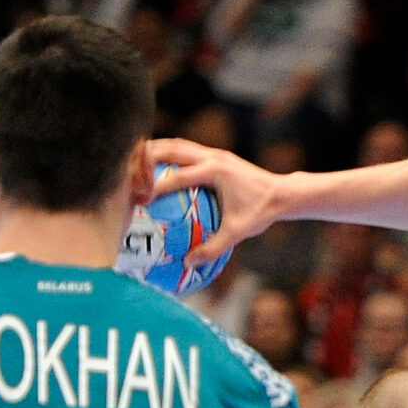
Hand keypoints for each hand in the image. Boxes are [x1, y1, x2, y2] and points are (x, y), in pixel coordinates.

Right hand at [144, 135, 300, 268]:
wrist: (281, 194)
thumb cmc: (260, 212)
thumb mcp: (237, 232)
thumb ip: (213, 248)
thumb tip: (188, 263)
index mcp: (215, 171)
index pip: (178, 176)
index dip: (156, 185)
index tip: (139, 197)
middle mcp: (212, 157)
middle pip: (171, 149)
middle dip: (147, 156)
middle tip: (125, 167)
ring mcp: (214, 153)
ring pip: (177, 144)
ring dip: (155, 149)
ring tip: (133, 160)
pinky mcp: (216, 155)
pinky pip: (186, 150)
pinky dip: (168, 154)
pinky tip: (155, 166)